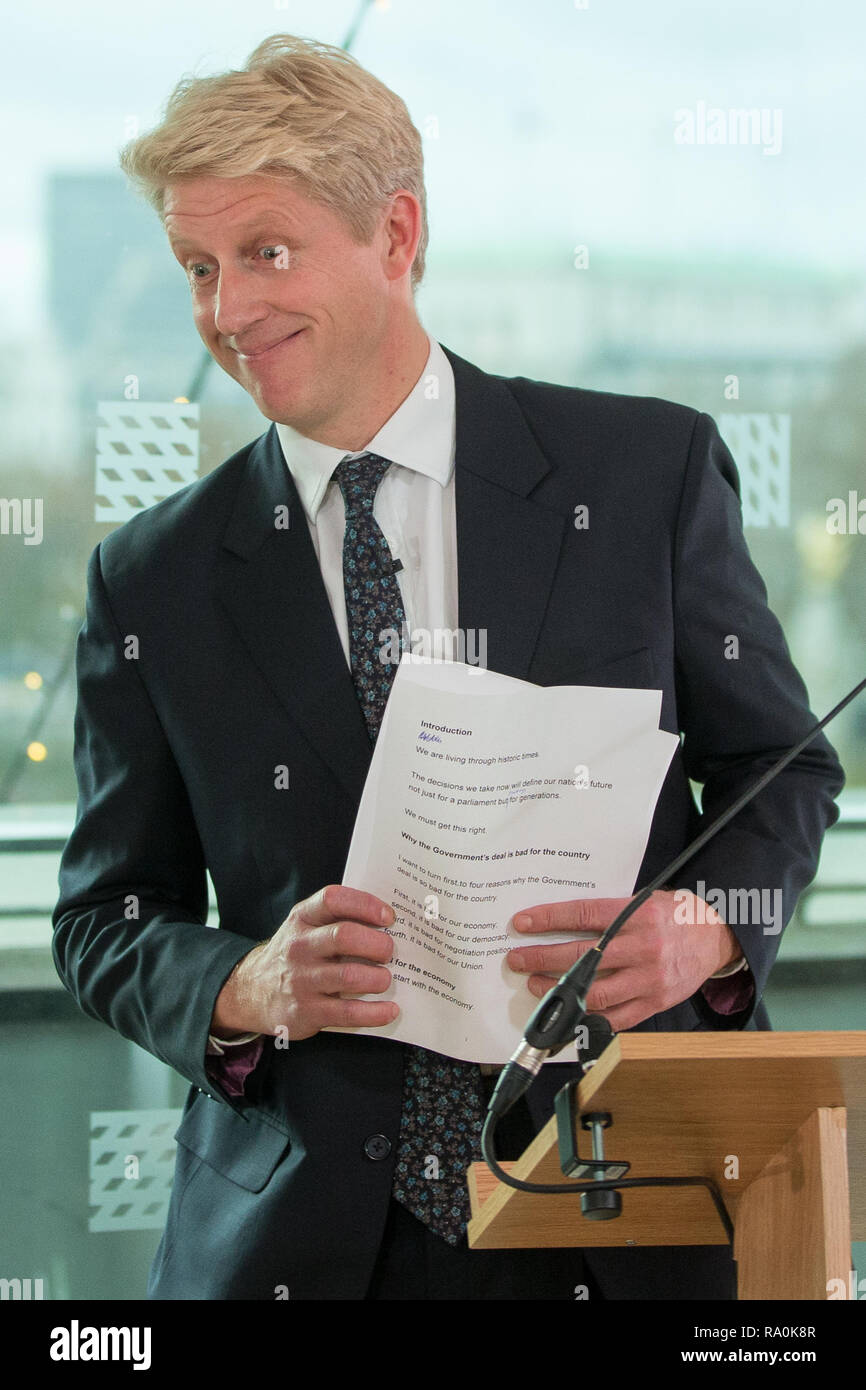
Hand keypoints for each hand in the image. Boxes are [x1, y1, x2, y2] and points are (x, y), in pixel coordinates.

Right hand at [211, 884, 398, 1039]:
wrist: (253, 991)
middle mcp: (299, 946)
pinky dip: (375, 1012)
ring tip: (385, 979)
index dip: (365, 905)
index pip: (333, 900)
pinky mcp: (306, 1011)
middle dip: (377, 944)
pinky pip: (347, 1012)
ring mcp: (301, 980)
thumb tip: (389, 922)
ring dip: (378, 978)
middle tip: (389, 951)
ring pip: (349, 975)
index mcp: (302, 918)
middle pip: (344, 936)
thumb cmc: (295, 955)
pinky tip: (390, 1010)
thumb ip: (337, 919)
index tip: (388, 917)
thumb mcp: (305, 927)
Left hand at [506, 890, 740, 1031]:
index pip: (583, 916)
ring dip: (559, 991)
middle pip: (582, 956)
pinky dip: (589, 1017)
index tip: (522, 923)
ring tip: (535, 985)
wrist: (716, 937)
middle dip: (542, 958)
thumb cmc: (674, 916)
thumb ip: (610, 912)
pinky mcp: (655, 1003)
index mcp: (638, 915)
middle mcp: (643, 947)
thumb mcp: (644, 901)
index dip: (548, 920)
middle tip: (517, 958)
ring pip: (595, 992)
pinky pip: (616, 1017)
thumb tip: (563, 920)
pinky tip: (568, 1011)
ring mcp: (649, 979)